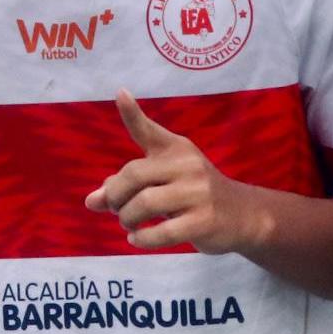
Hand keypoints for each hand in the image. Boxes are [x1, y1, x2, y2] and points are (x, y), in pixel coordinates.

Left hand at [84, 91, 270, 252]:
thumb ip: (126, 186)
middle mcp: (187, 165)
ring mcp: (198, 192)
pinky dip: (142, 239)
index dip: (132, 113)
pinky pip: (162, 232)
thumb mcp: (163, 182)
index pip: (149, 130)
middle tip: (115, 209)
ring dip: (127, 219)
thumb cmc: (193, 194)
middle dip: (115, 196)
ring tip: (129, 224)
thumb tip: (90, 201)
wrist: (242, 215)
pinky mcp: (204, 220)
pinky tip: (136, 239)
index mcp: (176, 149)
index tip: (119, 94)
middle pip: (133, 175)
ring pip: (144, 204)